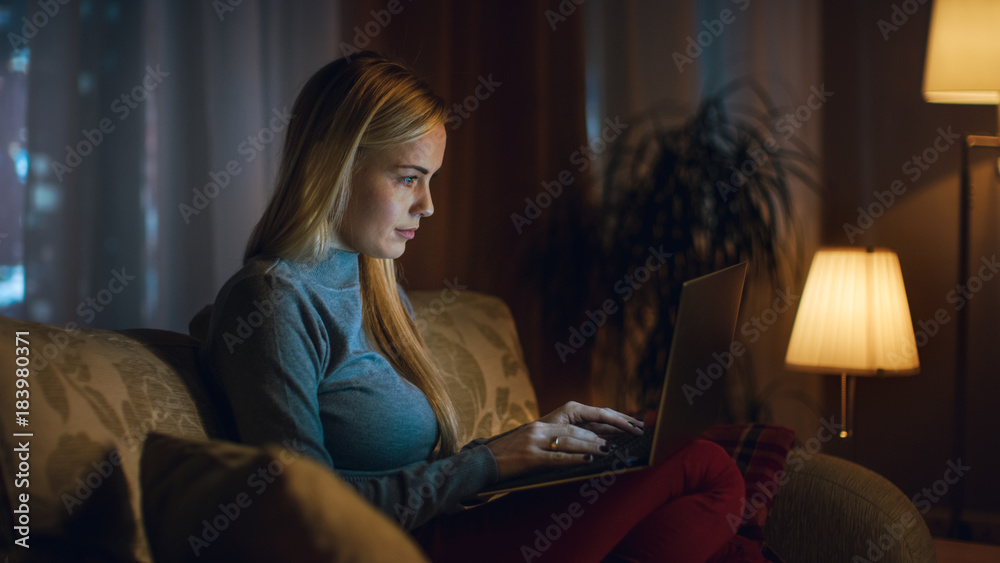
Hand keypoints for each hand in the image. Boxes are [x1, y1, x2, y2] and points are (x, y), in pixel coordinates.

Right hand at [484, 401, 643, 480]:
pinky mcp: (529, 457)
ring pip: (571, 440)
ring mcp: (535, 441)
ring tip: (612, 448)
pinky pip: (556, 457)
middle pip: (581, 426)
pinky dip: (575, 458)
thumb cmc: (513, 453)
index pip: (585, 415)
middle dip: (608, 431)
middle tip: (630, 434)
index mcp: (546, 421)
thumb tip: (597, 441)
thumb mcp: (538, 440)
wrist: (484, 461)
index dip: (610, 418)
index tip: (631, 423)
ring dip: (594, 445)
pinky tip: (589, 460)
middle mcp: (541, 427)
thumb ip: (562, 438)